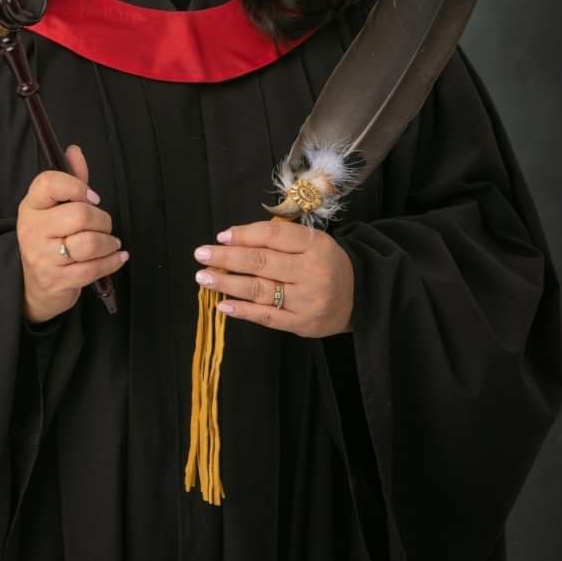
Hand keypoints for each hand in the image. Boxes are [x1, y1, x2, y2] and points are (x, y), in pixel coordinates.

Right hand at [16, 143, 128, 323]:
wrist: (34, 287)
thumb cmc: (50, 239)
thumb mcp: (55, 208)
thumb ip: (70, 179)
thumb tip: (75, 150)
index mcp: (31, 206)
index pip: (48, 183)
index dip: (76, 186)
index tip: (93, 197)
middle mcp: (32, 229)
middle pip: (79, 215)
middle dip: (102, 219)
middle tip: (104, 225)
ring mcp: (43, 257)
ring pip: (89, 243)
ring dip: (108, 242)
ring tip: (110, 242)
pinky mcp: (57, 280)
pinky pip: (94, 268)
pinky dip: (112, 261)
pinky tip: (117, 256)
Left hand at [192, 219, 353, 336]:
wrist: (360, 297)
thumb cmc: (326, 263)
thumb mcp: (312, 241)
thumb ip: (278, 238)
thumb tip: (233, 238)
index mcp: (316, 245)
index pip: (274, 237)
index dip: (245, 235)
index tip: (221, 236)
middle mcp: (312, 273)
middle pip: (262, 262)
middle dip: (228, 257)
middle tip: (201, 254)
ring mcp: (306, 301)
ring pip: (260, 289)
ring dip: (228, 283)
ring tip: (204, 278)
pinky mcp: (302, 325)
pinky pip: (267, 317)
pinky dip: (242, 311)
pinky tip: (222, 305)